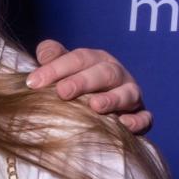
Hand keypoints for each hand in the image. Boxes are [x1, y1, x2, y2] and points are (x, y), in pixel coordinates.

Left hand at [27, 40, 151, 133]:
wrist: (100, 104)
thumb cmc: (74, 82)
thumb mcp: (62, 67)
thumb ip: (53, 57)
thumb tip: (44, 54)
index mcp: (96, 59)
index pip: (78, 58)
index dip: (56, 68)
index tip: (34, 83)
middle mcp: (116, 73)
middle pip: (104, 72)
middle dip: (83, 81)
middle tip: (62, 92)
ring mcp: (131, 93)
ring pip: (128, 93)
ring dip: (113, 99)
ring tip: (95, 106)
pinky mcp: (140, 114)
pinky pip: (144, 117)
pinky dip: (137, 120)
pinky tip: (124, 124)